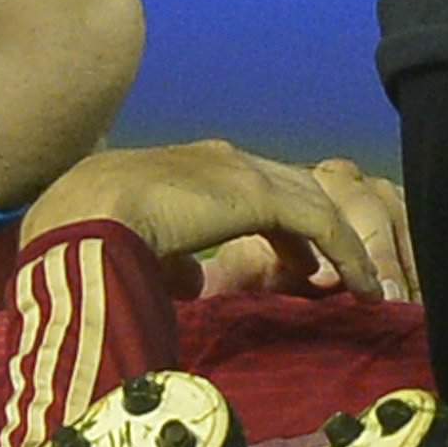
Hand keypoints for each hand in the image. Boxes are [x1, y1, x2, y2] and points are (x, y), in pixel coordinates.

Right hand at [23, 141, 382, 298]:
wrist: (86, 216)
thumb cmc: (90, 231)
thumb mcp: (135, 246)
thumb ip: (171, 263)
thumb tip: (194, 282)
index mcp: (182, 166)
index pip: (245, 186)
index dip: (273, 224)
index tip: (287, 265)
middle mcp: (216, 158)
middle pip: (287, 186)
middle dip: (310, 228)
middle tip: (324, 274)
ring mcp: (239, 170)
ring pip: (311, 200)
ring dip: (336, 243)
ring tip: (355, 284)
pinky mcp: (260, 194)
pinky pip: (322, 224)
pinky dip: (347, 255)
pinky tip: (361, 288)